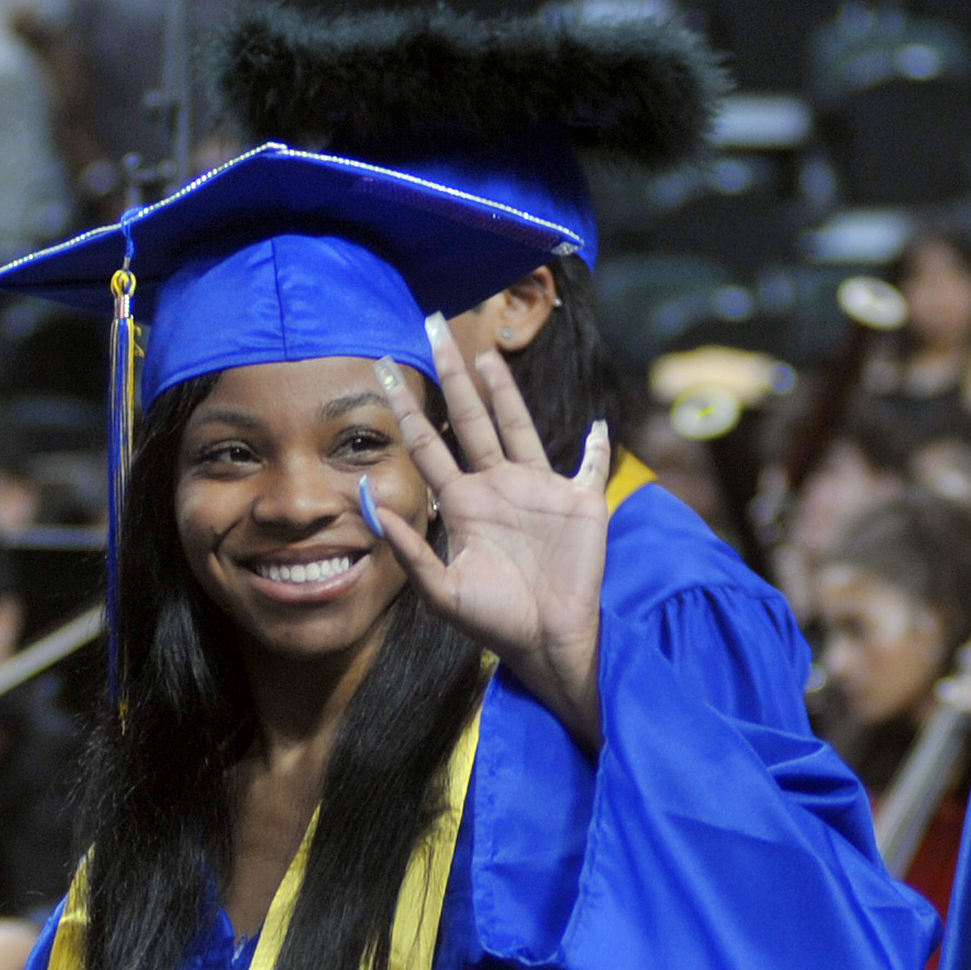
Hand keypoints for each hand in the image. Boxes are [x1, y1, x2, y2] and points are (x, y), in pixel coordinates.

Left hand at [371, 316, 610, 746]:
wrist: (545, 642)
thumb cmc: (492, 620)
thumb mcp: (440, 590)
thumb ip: (408, 548)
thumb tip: (372, 501)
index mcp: (464, 504)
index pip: (430, 446)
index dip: (408, 411)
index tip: (382, 371)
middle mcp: (498, 487)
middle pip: (470, 419)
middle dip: (453, 375)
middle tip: (433, 327)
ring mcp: (539, 491)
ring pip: (519, 426)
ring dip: (504, 391)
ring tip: (486, 354)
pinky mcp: (580, 502)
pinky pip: (590, 466)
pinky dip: (597, 446)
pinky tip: (599, 425)